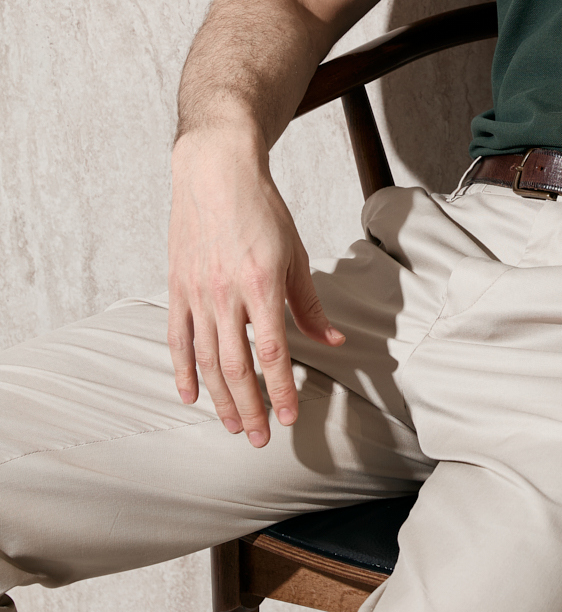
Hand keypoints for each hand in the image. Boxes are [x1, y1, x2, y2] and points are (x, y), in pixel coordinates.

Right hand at [168, 129, 343, 446]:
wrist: (216, 174)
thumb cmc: (261, 210)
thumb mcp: (296, 254)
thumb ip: (310, 304)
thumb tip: (334, 342)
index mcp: (261, 285)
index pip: (272, 352)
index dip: (281, 390)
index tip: (290, 418)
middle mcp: (226, 294)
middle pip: (236, 366)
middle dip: (251, 407)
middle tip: (262, 438)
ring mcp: (197, 293)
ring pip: (206, 360)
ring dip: (220, 399)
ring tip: (234, 425)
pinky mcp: (177, 288)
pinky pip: (177, 339)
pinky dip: (182, 371)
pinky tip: (190, 396)